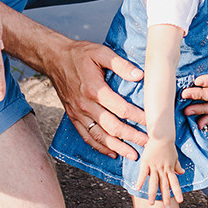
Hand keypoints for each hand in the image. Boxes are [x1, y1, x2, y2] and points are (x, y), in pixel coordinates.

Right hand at [41, 36, 146, 158]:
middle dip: (132, 136)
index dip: (138, 117)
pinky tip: (112, 153)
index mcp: (95, 89)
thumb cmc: (79, 54)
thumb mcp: (100, 52)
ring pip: (100, 135)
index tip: (152, 122)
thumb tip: (139, 75)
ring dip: (117, 146)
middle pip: (112, 126)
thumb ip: (120, 64)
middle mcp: (86, 105)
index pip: (121, 109)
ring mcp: (78, 113)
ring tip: (132, 154)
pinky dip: (99, 146)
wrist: (54, 59)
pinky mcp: (73, 117)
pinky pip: (86, 136)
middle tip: (148, 142)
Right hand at [137, 140, 182, 203]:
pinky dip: (140, 180)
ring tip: (151, 203)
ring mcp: (154, 166)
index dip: (177, 192)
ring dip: (152, 193)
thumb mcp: (175, 157)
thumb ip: (177, 166)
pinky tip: (137, 188)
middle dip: (166, 197)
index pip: (174, 183)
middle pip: (164, 186)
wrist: (162, 136)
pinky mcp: (146, 162)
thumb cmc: (168, 146)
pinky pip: (143, 173)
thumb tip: (182, 172)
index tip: (180, 201)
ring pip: (154, 182)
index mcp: (170, 168)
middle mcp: (163, 169)